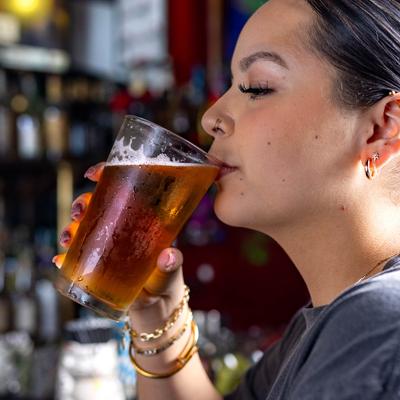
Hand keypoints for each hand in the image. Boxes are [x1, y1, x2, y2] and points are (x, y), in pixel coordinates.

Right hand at [53, 162, 186, 318]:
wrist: (157, 308)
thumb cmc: (167, 283)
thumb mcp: (170, 271)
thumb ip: (172, 265)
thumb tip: (168, 256)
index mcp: (143, 220)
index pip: (124, 189)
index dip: (108, 176)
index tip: (94, 174)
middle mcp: (123, 228)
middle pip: (98, 206)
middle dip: (82, 203)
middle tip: (79, 211)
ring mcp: (109, 246)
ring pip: (84, 228)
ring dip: (70, 228)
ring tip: (68, 237)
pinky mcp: (98, 266)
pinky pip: (77, 257)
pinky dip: (66, 257)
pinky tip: (60, 259)